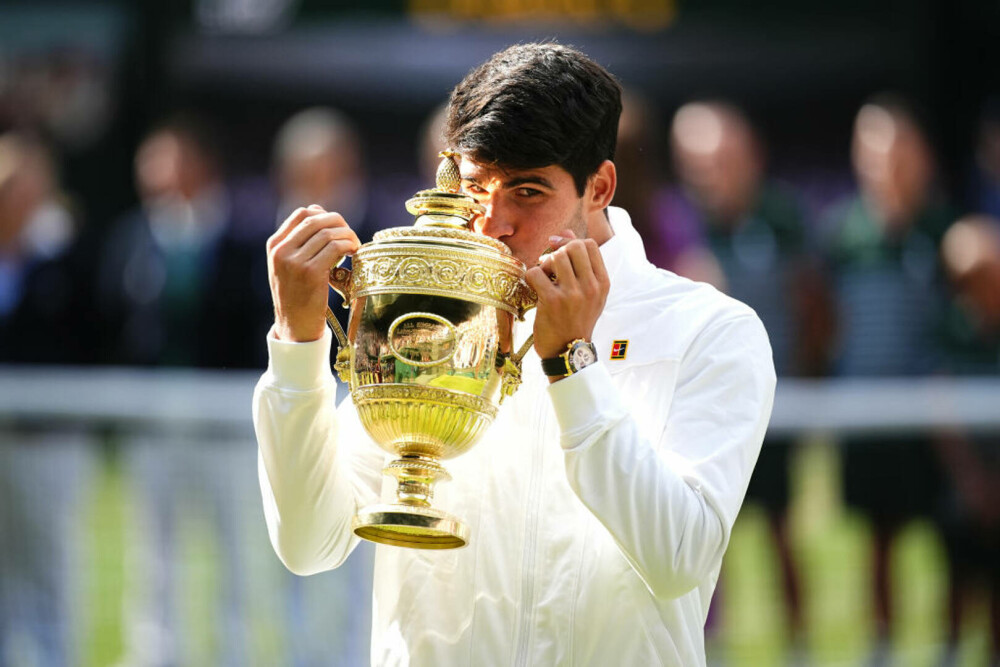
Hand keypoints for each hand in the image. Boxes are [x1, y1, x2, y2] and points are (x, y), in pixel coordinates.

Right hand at [267, 204, 359, 341]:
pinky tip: (354, 253)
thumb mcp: (289, 266)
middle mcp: (281, 250)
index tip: (337, 227)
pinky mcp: (310, 273)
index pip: (302, 214)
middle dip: (340, 224)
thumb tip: (319, 212)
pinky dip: (349, 245)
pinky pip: (335, 247)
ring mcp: (295, 261)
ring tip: (354, 246)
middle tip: (351, 236)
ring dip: (348, 235)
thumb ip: (299, 243)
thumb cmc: (297, 296)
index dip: (325, 215)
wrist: (294, 327)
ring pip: (328, 232)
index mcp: (275, 245)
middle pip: (316, 220)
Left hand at [524, 230, 609, 363]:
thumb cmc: (576, 319)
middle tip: (550, 265)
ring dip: (544, 264)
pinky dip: (531, 277)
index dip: (571, 242)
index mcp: (602, 283)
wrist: (568, 353)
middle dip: (557, 251)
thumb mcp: (587, 293)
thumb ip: (580, 263)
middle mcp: (591, 287)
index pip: (590, 245)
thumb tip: (565, 233)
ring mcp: (572, 294)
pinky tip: (534, 289)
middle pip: (573, 246)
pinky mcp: (552, 302)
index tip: (559, 250)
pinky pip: (535, 273)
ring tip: (544, 278)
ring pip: (555, 257)